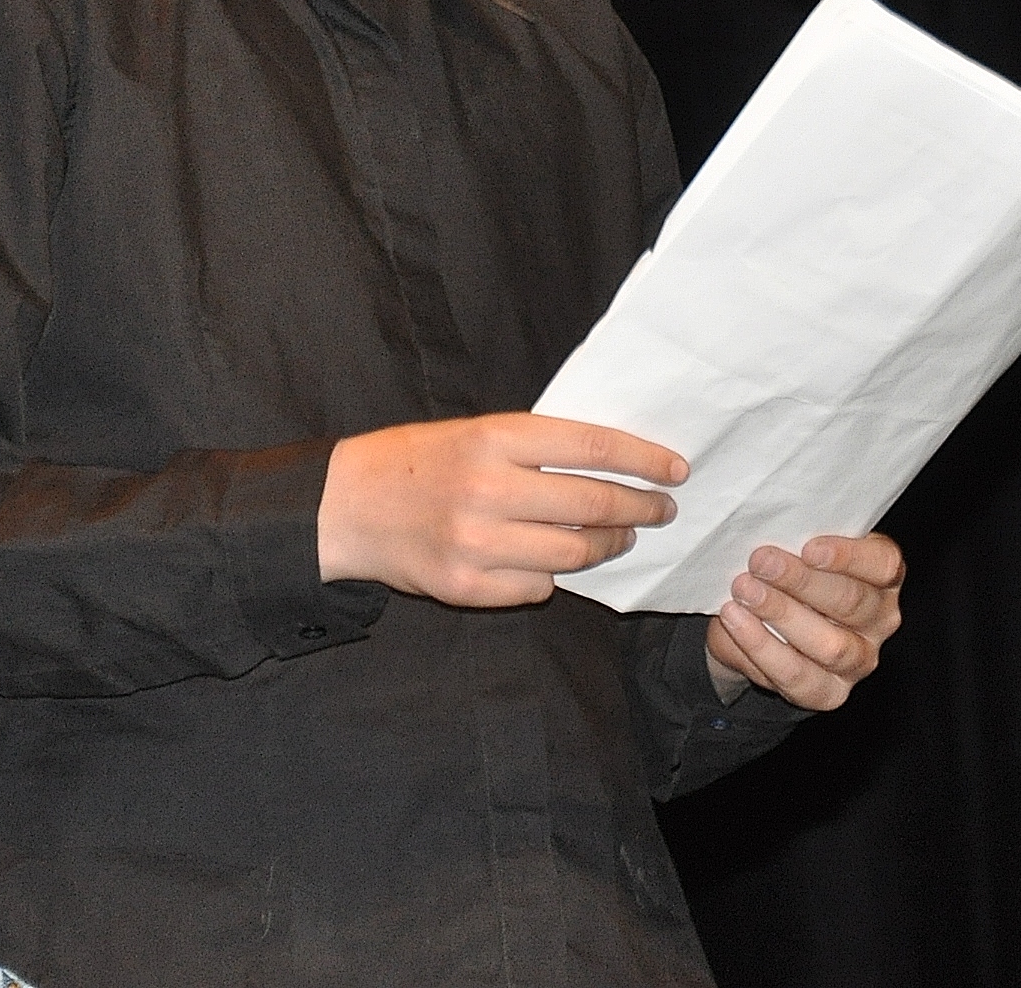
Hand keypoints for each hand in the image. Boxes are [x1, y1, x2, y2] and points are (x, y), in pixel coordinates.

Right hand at [319, 413, 684, 607]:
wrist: (345, 508)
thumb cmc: (417, 461)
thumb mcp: (474, 432)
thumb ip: (535, 448)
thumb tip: (612, 465)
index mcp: (495, 438)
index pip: (592, 446)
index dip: (643, 459)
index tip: (675, 469)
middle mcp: (489, 490)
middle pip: (593, 505)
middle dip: (641, 508)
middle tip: (661, 510)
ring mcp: (477, 544)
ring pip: (573, 555)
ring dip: (608, 546)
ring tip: (620, 537)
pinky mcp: (466, 588)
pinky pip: (536, 588)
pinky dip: (553, 577)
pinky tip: (554, 564)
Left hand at [704, 532, 905, 710]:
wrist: (755, 625)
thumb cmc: (784, 575)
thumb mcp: (794, 549)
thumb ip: (794, 535)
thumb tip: (770, 518)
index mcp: (882, 575)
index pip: (883, 564)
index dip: (849, 556)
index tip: (808, 547)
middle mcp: (880, 619)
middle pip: (851, 602)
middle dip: (801, 581)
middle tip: (760, 561)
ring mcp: (859, 660)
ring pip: (829, 644)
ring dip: (781, 614)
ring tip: (744, 590)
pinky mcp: (830, 692)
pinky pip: (798, 675)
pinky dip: (762, 647)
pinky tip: (736, 621)